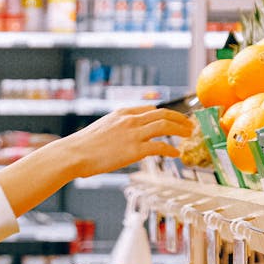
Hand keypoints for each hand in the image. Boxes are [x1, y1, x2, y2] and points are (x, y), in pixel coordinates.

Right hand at [0, 106, 193, 216]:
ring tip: (189, 135)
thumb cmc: (82, 146)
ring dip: (180, 129)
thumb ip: (115, 129)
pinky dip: (171, 150)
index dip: (165, 113)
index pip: (150, 109)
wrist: (74, 154)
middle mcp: (130, 120)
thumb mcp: (101, 129)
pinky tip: (176, 154)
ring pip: (165, 126)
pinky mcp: (135, 149)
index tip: (173, 118)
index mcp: (122, 113)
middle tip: (189, 124)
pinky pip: (160, 147)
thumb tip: (121, 138)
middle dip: (179, 118)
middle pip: (162, 113)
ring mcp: (133, 134)